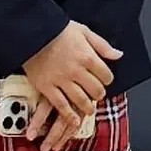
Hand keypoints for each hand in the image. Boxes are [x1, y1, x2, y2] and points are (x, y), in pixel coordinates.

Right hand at [23, 22, 118, 144]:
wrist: (31, 32)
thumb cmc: (57, 30)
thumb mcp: (84, 32)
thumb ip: (102, 46)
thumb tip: (118, 55)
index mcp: (88, 57)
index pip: (106, 76)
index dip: (107, 79)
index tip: (104, 80)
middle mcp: (76, 71)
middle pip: (95, 90)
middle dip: (98, 93)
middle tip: (96, 94)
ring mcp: (61, 80)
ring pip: (81, 99)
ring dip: (88, 106)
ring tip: (89, 108)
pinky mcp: (46, 87)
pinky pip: (60, 105)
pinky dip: (69, 115)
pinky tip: (75, 120)